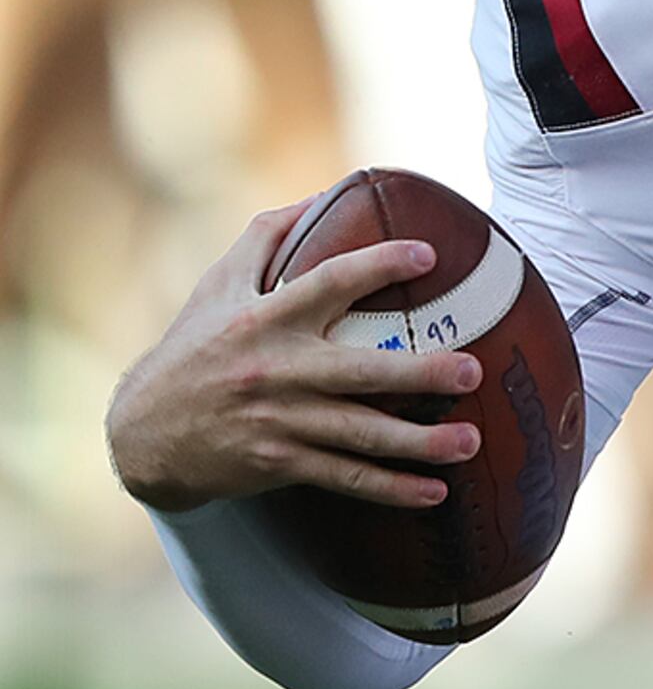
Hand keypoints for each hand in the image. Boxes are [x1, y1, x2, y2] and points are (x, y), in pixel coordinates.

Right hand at [105, 206, 484, 513]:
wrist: (143, 430)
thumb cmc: (194, 348)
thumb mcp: (218, 286)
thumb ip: (267, 239)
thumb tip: (320, 196)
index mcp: (265, 318)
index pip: (327, 283)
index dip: (377, 266)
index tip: (427, 254)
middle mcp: (276, 369)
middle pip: (360, 370)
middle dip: (420, 373)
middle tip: (472, 371)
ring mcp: (280, 420)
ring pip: (360, 434)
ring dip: (419, 442)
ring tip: (470, 441)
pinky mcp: (278, 461)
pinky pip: (344, 477)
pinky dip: (391, 489)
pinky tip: (434, 492)